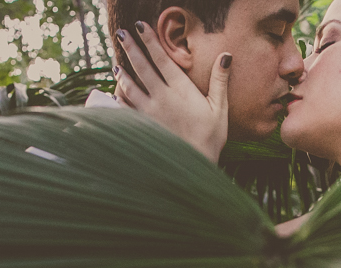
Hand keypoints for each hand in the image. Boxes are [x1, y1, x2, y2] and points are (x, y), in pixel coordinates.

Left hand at [114, 22, 230, 163]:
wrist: (192, 167)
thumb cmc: (210, 139)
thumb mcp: (220, 109)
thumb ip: (220, 81)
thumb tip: (226, 56)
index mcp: (181, 90)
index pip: (162, 59)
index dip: (150, 41)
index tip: (141, 26)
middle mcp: (161, 98)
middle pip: (141, 67)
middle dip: (131, 48)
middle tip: (122, 33)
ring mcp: (148, 112)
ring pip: (129, 87)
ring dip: (122, 73)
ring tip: (117, 64)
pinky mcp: (141, 126)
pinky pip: (125, 109)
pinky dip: (118, 99)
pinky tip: (114, 95)